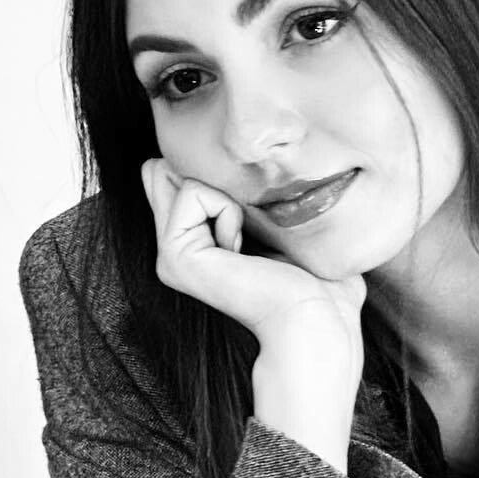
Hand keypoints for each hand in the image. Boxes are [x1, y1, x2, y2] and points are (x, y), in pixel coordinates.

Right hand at [141, 158, 365, 379]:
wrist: (317, 318)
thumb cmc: (317, 279)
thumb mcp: (282, 224)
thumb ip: (250, 195)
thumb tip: (244, 159)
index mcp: (196, 243)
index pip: (176, 175)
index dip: (213, 173)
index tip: (252, 218)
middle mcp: (176, 249)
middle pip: (161, 172)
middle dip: (208, 177)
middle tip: (244, 225)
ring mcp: (170, 255)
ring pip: (177, 176)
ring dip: (227, 198)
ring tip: (246, 244)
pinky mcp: (175, 256)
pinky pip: (192, 192)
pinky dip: (228, 210)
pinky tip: (241, 251)